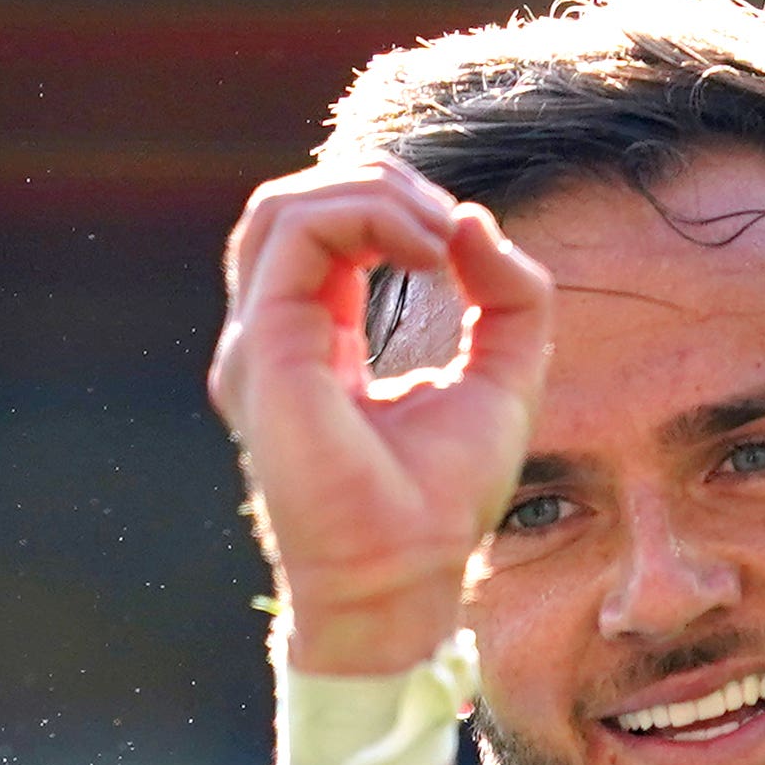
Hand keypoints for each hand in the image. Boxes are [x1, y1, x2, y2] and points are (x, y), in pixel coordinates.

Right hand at [205, 160, 554, 675]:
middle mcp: (271, 338)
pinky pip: (295, 235)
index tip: (461, 244)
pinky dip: (368, 217)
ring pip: (282, 207)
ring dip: (372, 195)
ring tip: (437, 238)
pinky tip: (426, 253)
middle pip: (293, 205)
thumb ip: (507, 295)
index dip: (395, 207)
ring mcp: (257, 344)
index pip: (325, 232)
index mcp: (313, 341)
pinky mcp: (264, 351)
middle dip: (381, 188)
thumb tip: (472, 218)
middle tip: (449, 228)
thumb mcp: (504, 376)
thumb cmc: (444, 499)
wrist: (407, 576)